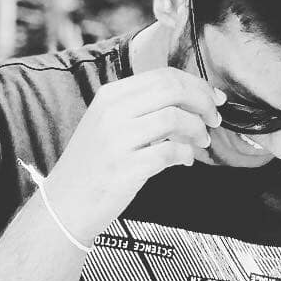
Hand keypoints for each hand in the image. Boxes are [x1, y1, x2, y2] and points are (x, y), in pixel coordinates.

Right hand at [46, 68, 223, 240]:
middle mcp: (112, 112)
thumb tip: (190, 103)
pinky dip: (186, 155)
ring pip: (175, 118)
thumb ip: (143, 110)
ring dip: (197, 130)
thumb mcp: (109, 126)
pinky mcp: (126, 168)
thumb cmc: (93, 167)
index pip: (163, 76)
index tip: (213, 98)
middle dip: (203, 102)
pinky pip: (170, 152)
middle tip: (214, 117)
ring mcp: (118, 140)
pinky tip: (184, 161)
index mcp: (110, 96)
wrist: (65, 205)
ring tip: (201, 142)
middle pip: (173, 90)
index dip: (196, 84)